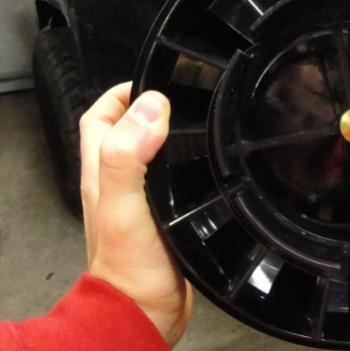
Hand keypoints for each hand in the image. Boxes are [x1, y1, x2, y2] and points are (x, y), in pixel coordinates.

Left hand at [79, 82, 191, 346]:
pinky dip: (183, 164)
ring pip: (148, 153)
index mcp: (102, 173)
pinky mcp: (161, 216)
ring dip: (166, 133)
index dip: (124, 92)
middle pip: (124, 131)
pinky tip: (203, 166)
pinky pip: (169, 179)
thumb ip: (129, 156)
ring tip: (194, 122)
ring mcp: (139, 200)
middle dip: (146, 107)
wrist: (146, 311)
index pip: (102, 117)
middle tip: (180, 97)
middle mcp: (117, 183)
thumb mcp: (123, 206)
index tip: (155, 82)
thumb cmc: (130, 269)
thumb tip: (149, 108)